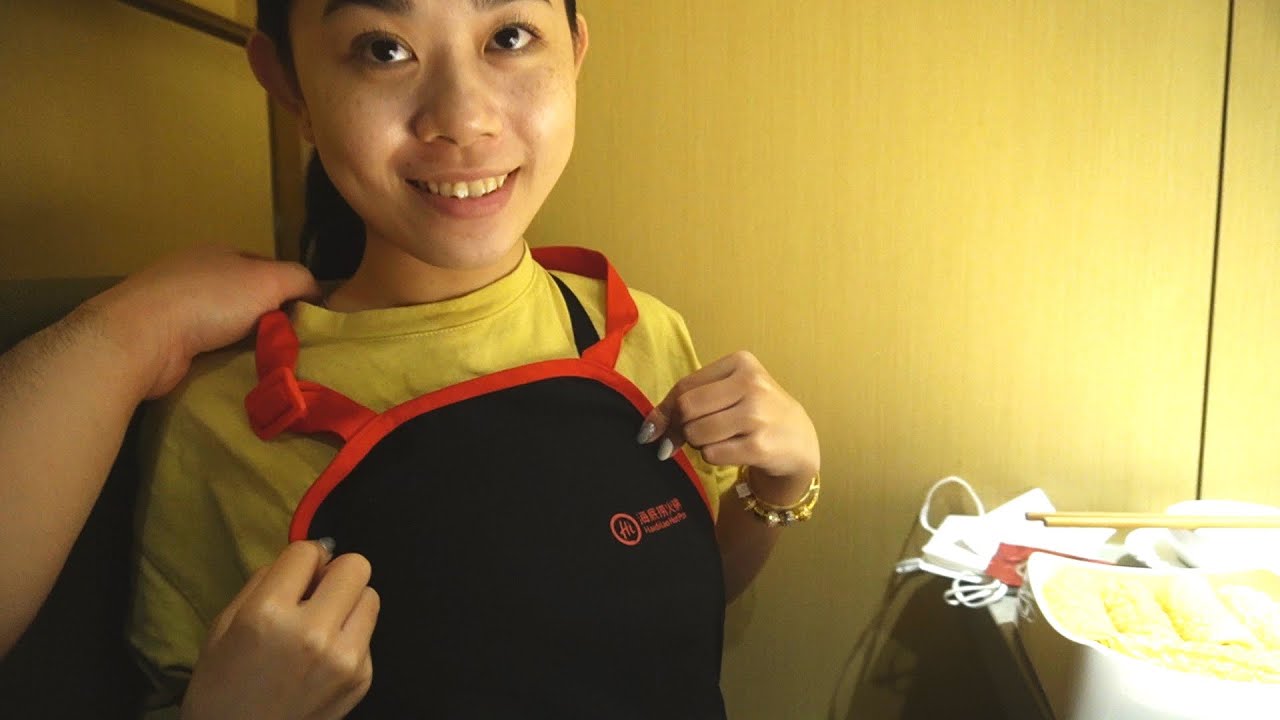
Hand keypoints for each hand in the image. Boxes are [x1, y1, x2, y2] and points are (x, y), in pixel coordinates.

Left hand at [83, 246, 319, 397]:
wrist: (142, 336)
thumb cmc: (210, 299)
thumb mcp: (269, 279)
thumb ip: (300, 279)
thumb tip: (320, 292)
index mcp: (219, 253)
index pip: (266, 266)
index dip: (291, 288)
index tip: (309, 316)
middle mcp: (195, 274)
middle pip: (246, 296)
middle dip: (269, 318)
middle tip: (294, 343)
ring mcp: (174, 306)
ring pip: (225, 324)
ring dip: (245, 341)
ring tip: (270, 362)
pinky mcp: (163, 339)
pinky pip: (204, 347)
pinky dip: (220, 357)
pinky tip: (235, 370)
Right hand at [181, 540, 379, 719]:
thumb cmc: (221, 688)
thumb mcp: (223, 625)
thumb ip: (265, 582)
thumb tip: (307, 556)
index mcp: (269, 614)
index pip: (308, 551)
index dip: (303, 558)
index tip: (297, 573)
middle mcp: (313, 633)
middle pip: (356, 566)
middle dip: (335, 573)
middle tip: (316, 592)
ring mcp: (344, 658)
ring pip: (371, 597)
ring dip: (349, 602)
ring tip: (322, 624)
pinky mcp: (362, 678)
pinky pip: (368, 634)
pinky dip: (350, 636)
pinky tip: (323, 656)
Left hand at [639, 351, 819, 504]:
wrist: (799, 439)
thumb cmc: (756, 412)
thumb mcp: (727, 394)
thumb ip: (687, 402)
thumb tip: (646, 432)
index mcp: (741, 362)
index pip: (685, 386)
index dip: (665, 411)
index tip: (655, 430)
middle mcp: (751, 384)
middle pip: (687, 408)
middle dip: (682, 428)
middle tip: (693, 436)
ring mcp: (758, 415)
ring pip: (697, 433)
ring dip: (698, 444)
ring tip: (719, 440)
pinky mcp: (760, 446)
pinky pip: (712, 454)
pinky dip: (712, 457)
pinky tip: (730, 451)